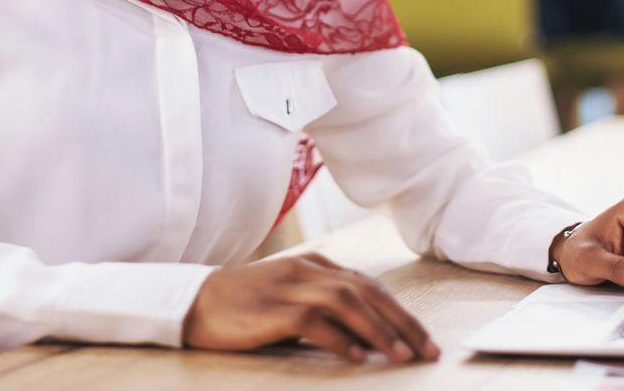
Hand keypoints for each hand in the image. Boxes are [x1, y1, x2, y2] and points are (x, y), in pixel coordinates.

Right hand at [183, 252, 439, 363]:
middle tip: (427, 350)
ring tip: (401, 356)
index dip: (401, 312)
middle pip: (367, 291)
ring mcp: (289, 287)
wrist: (195, 301)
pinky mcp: (272, 309)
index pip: (370, 286)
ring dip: (379, 330)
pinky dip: (340, 340)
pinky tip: (359, 358)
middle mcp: (307, 270)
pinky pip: (314, 322)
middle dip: (402, 322)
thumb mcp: (290, 299)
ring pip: (347, 301)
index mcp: (315, 265)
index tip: (424, 338)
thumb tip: (365, 338)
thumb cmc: (245, 306)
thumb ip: (324, 309)